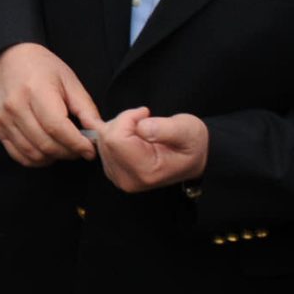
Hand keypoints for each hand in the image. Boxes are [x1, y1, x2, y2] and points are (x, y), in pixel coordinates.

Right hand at [0, 42, 102, 166]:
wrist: (10, 59)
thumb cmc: (42, 68)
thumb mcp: (70, 81)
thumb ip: (86, 109)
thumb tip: (98, 133)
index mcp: (36, 91)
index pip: (57, 128)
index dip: (77, 144)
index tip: (90, 150)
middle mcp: (16, 107)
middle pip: (46, 144)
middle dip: (68, 152)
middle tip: (80, 149)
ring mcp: (4, 119)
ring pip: (33, 154)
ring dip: (54, 157)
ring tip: (65, 149)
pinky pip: (19, 155)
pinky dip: (37, 160)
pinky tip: (48, 151)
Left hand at [94, 107, 209, 192]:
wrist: (192, 159)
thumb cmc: (192, 144)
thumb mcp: (188, 130)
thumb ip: (165, 128)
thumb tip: (142, 127)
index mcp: (145, 171)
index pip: (115, 139)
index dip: (127, 119)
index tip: (145, 114)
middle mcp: (127, 179)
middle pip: (105, 139)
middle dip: (122, 123)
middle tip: (146, 122)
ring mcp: (118, 176)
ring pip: (101, 140)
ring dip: (119, 127)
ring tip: (142, 130)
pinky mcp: (112, 170)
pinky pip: (101, 144)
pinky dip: (114, 133)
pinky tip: (131, 133)